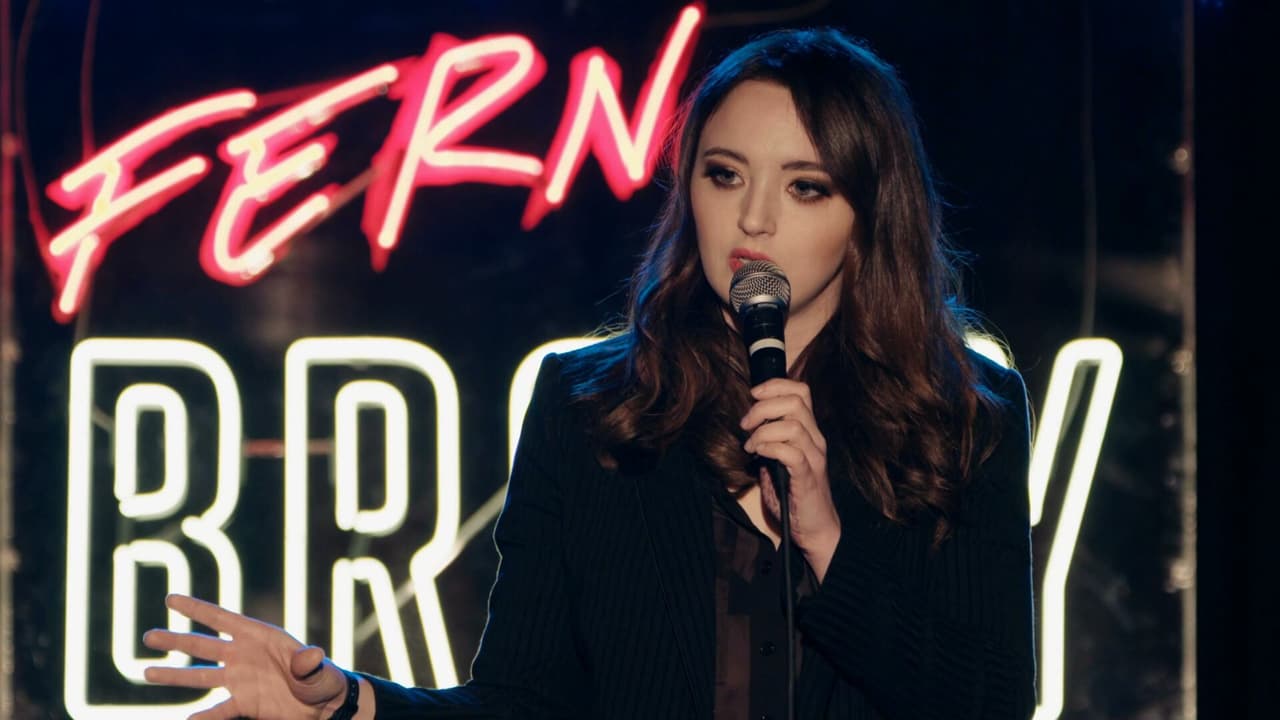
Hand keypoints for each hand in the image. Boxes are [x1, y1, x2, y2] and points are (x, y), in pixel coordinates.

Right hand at [143, 593, 349, 719]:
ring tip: (146, 672)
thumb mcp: (317, 670)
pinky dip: (203, 717)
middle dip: (175, 641)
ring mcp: (240, 680)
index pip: (222, 619)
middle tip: (148, 636)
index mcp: (259, 637)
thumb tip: (311, 656)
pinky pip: (218, 711)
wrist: (324, 707)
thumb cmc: (323, 680)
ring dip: (174, 676)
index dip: (197, 609)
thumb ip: (308, 664)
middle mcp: (244, 655)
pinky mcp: (243, 704)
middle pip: (203, 646)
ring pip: (200, 677)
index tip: (170, 599)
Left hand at [741, 378, 841, 580]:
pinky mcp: (807, 477)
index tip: (753, 394)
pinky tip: (759, 455)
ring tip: (750, 446)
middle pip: (794, 402)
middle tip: (745, 425)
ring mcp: (814, 458)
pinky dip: (770, 448)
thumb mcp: (779, 460)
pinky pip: (791, 453)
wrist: (815, 527)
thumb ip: (769, 439)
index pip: (801, 391)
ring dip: (762, 432)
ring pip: (792, 426)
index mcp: (810, 431)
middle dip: (763, 407)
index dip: (775, 385)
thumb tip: (748, 423)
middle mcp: (815, 440)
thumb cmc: (793, 493)